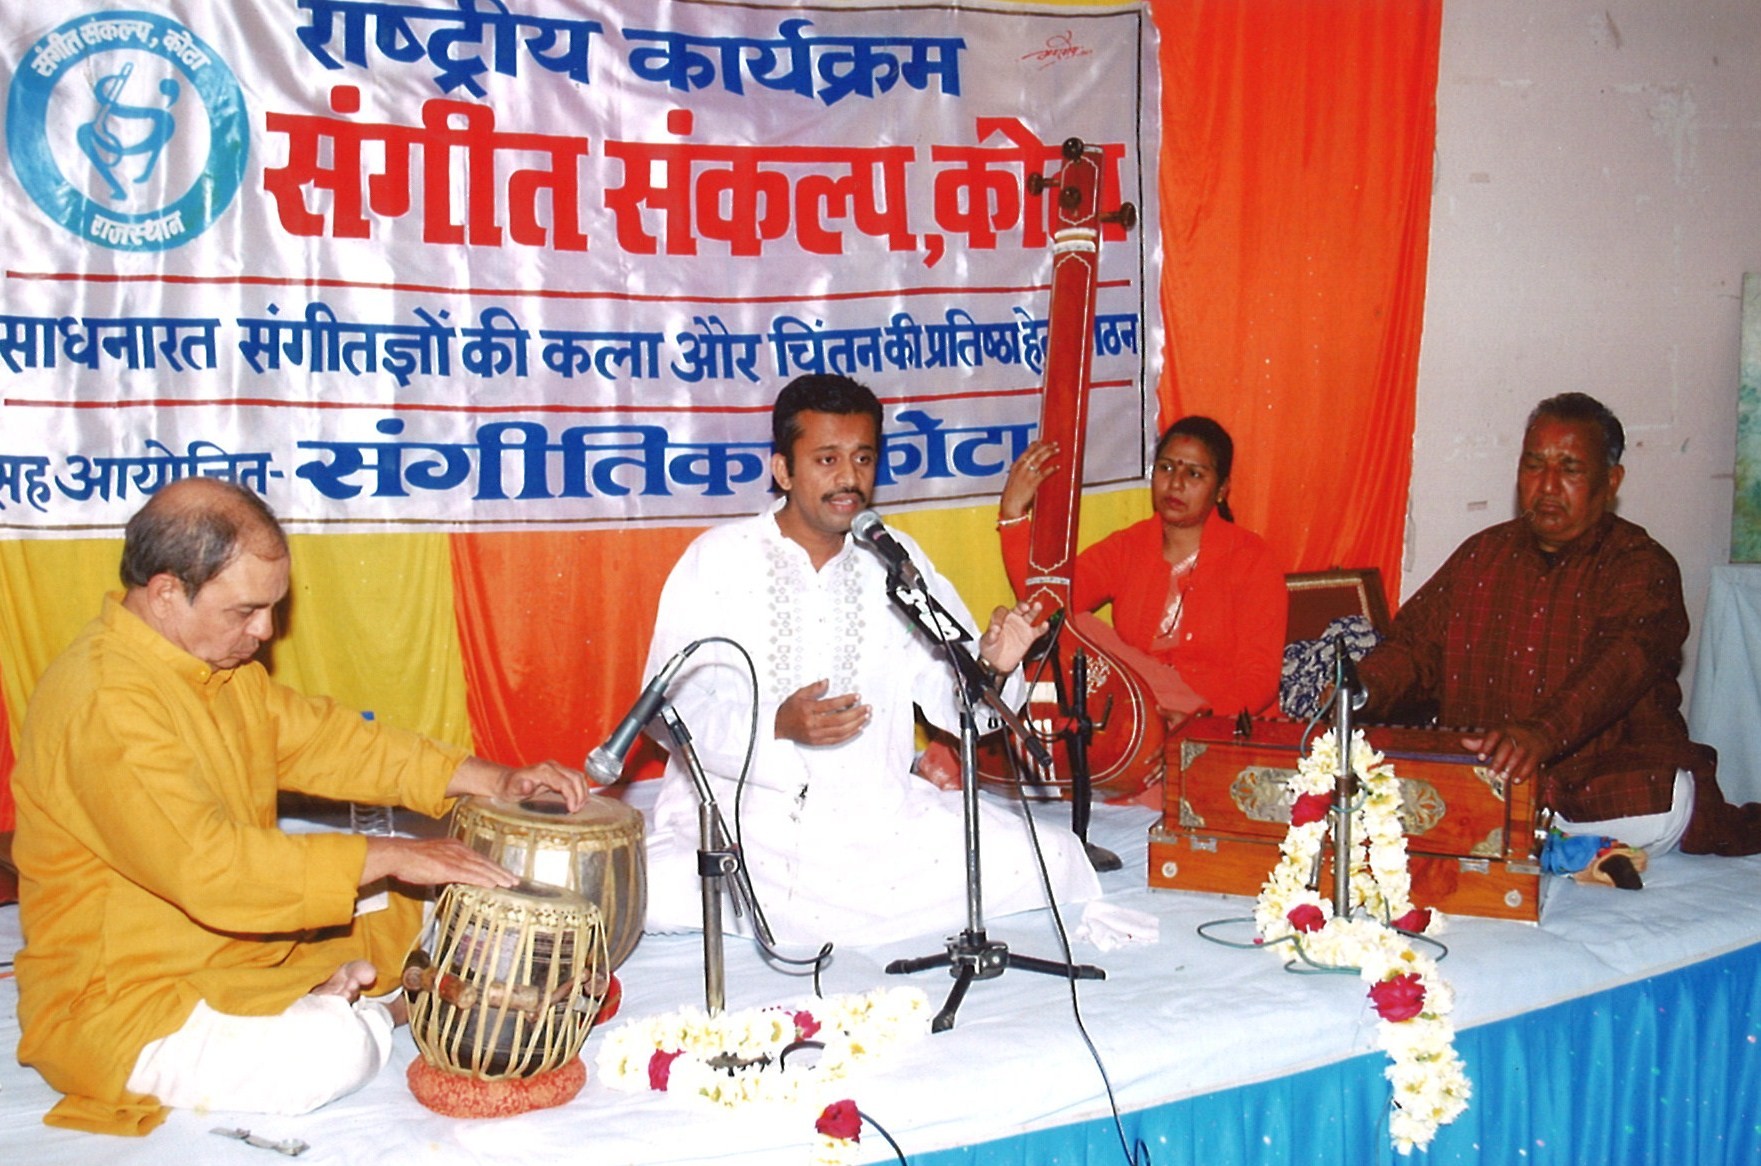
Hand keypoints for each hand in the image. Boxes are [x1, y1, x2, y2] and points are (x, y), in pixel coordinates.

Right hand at [361, 836, 518, 888]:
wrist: (398, 854)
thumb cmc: (411, 858)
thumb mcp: (435, 857)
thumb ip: (447, 864)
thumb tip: (455, 874)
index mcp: (455, 846)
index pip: (479, 857)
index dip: (493, 866)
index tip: (504, 873)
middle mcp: (458, 850)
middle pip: (484, 862)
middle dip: (500, 871)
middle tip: (514, 880)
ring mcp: (454, 858)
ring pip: (481, 868)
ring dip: (497, 876)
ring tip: (509, 883)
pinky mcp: (447, 868)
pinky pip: (469, 874)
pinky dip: (483, 879)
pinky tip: (492, 884)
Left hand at [448, 757, 588, 811]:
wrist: (506, 781)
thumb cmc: (509, 787)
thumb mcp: (511, 789)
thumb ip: (520, 787)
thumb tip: (528, 785)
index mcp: (543, 770)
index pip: (565, 782)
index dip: (572, 796)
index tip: (572, 809)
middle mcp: (552, 766)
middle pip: (575, 778)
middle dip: (580, 794)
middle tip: (576, 810)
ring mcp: (556, 768)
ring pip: (578, 776)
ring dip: (582, 791)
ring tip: (579, 806)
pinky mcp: (558, 772)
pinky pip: (574, 778)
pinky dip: (580, 788)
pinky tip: (578, 799)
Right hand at [774, 679, 869, 745]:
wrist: (778, 726)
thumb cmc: (789, 710)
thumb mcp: (799, 694)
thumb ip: (814, 688)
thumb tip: (827, 682)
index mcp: (807, 709)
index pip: (831, 705)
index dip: (846, 700)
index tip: (857, 697)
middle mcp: (812, 723)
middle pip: (839, 720)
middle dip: (856, 714)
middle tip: (867, 708)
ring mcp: (815, 734)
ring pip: (840, 731)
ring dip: (855, 724)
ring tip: (865, 717)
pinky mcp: (817, 742)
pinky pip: (836, 740)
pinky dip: (849, 734)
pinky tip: (857, 728)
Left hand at [979, 599, 1048, 674]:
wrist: (998, 663)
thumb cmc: (991, 649)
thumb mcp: (986, 642)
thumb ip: (990, 636)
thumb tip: (994, 630)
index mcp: (1000, 618)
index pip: (1001, 611)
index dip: (1000, 616)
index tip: (998, 626)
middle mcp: (1012, 619)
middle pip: (1018, 608)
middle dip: (1021, 606)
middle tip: (1024, 607)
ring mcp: (1022, 627)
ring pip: (1029, 615)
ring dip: (1034, 610)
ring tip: (1037, 606)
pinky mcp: (1029, 636)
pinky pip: (1037, 630)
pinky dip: (1042, 628)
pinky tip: (1045, 625)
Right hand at [1000, 440, 1059, 520]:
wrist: (1010, 506)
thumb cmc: (1011, 496)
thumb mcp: (1013, 481)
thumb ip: (1020, 474)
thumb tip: (1028, 470)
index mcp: (1015, 467)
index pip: (1026, 452)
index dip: (1034, 446)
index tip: (1041, 441)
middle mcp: (1021, 468)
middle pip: (1035, 454)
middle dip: (1045, 447)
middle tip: (1054, 443)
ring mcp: (1027, 475)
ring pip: (1039, 460)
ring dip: (1049, 453)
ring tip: (1057, 450)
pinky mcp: (1033, 483)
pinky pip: (1044, 473)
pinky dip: (1051, 469)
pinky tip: (1057, 466)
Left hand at [1461, 723, 1550, 782]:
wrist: (1542, 732)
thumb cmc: (1513, 737)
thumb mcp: (1498, 737)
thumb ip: (1482, 742)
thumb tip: (1463, 742)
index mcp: (1503, 730)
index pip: (1494, 735)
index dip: (1487, 745)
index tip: (1480, 758)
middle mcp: (1515, 736)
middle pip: (1506, 746)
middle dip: (1498, 761)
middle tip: (1490, 774)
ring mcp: (1527, 744)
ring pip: (1519, 754)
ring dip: (1511, 767)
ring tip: (1503, 778)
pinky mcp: (1537, 753)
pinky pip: (1531, 762)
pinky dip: (1524, 773)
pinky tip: (1516, 781)